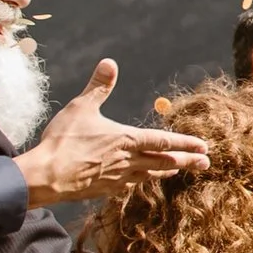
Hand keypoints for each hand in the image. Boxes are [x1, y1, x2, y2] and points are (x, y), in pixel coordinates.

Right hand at [16, 63, 210, 208]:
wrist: (46, 176)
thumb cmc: (64, 140)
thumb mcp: (81, 107)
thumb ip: (99, 86)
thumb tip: (110, 62)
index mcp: (127, 140)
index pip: (164, 141)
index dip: (186, 143)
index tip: (205, 147)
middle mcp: (128, 161)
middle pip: (164, 161)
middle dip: (187, 161)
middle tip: (206, 163)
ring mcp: (118, 178)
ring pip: (149, 175)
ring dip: (166, 172)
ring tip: (178, 170)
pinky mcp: (105, 190)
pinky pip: (129, 186)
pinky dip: (141, 182)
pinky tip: (141, 181)